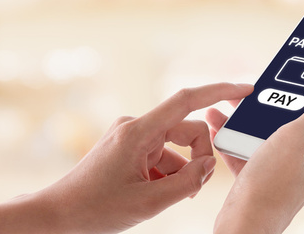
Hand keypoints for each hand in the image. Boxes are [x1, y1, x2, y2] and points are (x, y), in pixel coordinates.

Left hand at [36, 83, 253, 232]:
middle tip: (193, 188)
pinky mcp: (129, 146)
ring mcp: (132, 136)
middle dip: (198, 159)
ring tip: (165, 198)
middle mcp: (136, 126)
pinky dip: (167, 173)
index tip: (245, 90)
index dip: (220, 91)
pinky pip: (162, 154)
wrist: (59, 214)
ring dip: (181, 171)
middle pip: (187, 131)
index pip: (187, 100)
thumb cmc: (96, 208)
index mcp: (138, 132)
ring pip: (176, 147)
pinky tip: (155, 193)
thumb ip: (188, 182)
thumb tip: (209, 165)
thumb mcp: (149, 202)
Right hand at [206, 83, 303, 233]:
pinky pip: (247, 158)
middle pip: (282, 128)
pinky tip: (217, 131)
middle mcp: (303, 168)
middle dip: (258, 112)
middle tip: (238, 96)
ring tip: (220, 110)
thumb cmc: (269, 186)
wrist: (242, 227)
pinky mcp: (260, 187)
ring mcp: (281, 179)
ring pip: (261, 143)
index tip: (273, 83)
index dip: (289, 99)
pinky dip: (233, 144)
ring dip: (240, 125)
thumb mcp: (294, 140)